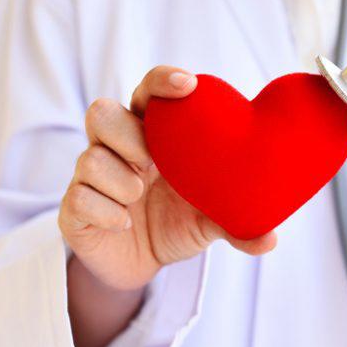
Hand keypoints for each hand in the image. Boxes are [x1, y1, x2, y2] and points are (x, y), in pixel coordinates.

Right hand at [59, 66, 276, 290]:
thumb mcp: (211, 223)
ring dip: (118, 179)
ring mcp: (92, 178)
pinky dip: (105, 210)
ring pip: (89, 157)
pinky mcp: (75, 208)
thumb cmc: (177, 224)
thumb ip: (238, 225)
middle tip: (151, 161)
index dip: (162, 82)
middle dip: (127, 134)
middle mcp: (118, 150)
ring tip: (139, 196)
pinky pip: (78, 197)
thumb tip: (271, 239)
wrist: (143, 264)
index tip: (187, 85)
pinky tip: (124, 222)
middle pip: (102, 112)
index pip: (149, 94)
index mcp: (153, 138)